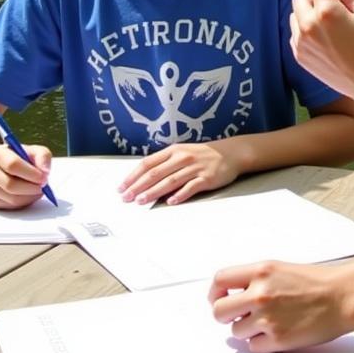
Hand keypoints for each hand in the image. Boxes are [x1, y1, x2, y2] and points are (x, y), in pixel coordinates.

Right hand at [0, 143, 52, 209]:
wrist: (1, 166)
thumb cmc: (21, 157)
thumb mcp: (33, 151)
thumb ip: (43, 156)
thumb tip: (45, 172)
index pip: (13, 165)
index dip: (31, 173)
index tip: (44, 177)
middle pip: (11, 185)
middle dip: (32, 188)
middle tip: (44, 186)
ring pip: (12, 199)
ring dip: (30, 196)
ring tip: (39, 189)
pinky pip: (11, 206)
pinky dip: (25, 202)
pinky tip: (29, 194)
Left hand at [119, 143, 239, 204]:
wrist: (231, 153)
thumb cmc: (203, 155)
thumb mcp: (183, 153)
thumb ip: (166, 164)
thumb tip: (145, 181)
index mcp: (174, 150)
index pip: (148, 163)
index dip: (133, 176)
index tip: (122, 187)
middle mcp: (183, 157)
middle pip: (156, 173)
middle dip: (138, 186)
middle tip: (126, 198)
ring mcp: (195, 168)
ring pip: (170, 181)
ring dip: (154, 191)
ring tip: (141, 200)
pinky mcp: (207, 178)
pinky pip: (191, 187)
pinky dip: (180, 194)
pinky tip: (170, 202)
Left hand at [208, 258, 353, 352]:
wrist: (344, 296)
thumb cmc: (319, 282)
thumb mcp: (282, 269)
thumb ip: (256, 280)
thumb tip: (233, 296)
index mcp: (262, 271)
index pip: (220, 280)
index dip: (215, 293)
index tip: (220, 298)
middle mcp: (260, 294)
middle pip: (219, 311)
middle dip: (226, 316)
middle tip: (240, 317)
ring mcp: (267, 318)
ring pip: (236, 332)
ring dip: (248, 331)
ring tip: (271, 322)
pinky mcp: (278, 340)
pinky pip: (254, 347)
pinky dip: (263, 344)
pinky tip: (280, 332)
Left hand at [289, 0, 353, 108]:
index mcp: (328, 12)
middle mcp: (309, 26)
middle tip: (333, 0)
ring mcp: (301, 43)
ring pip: (295, 15)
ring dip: (309, 12)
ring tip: (329, 22)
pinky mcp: (299, 57)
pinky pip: (296, 34)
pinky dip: (306, 30)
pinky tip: (325, 38)